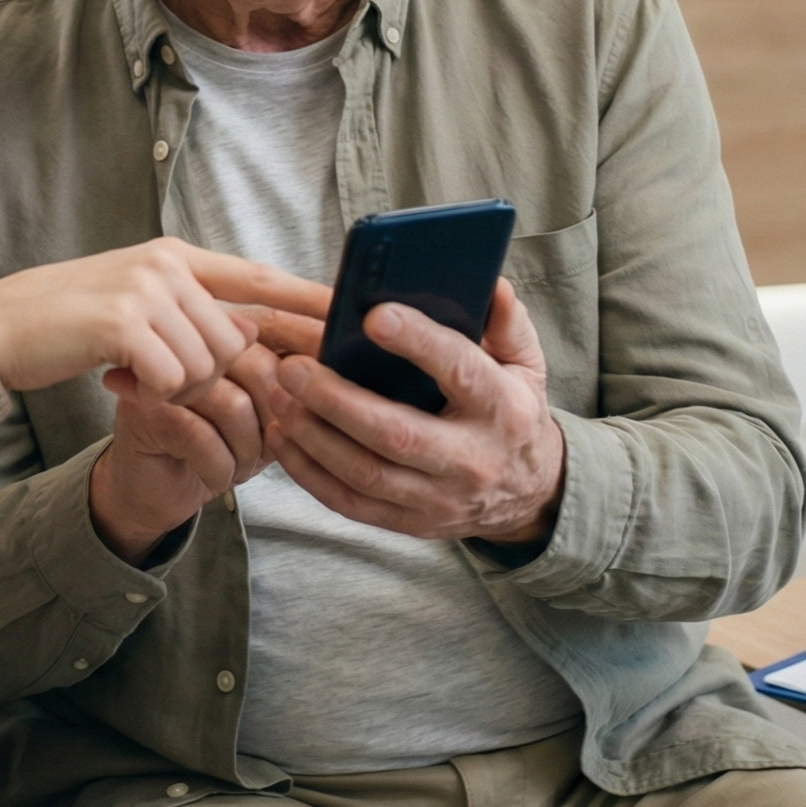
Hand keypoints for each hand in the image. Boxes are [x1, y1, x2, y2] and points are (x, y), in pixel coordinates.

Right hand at [0, 238, 329, 404]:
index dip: (304, 297)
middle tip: (159, 378)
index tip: (346, 312)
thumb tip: (246, 335)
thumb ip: (188, 311)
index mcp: (173, 256)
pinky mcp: (122, 322)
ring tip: (132, 374)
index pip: (255, 278)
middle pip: (232, 340)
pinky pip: (171, 380)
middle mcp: (165, 265)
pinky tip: (116, 380)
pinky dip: (151, 394)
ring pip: (206, 365)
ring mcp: (144, 290)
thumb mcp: (134, 302)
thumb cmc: (66, 324)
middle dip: (209, 375)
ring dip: (177, 387)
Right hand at [90, 305, 327, 563]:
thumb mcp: (263, 416)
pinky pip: (203, 437)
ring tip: (236, 464)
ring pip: (234, 405)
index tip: (342, 359)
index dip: (310, 335)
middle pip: (261, 367)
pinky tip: (211, 474)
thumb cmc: (212, 445)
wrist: (151, 488)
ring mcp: (165, 370)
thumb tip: (334, 377)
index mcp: (223, 329)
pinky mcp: (146, 407)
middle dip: (275, 424)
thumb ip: (291, 389)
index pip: (276, 321)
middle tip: (263, 450)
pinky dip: (218, 468)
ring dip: (246, 453)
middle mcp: (191, 339)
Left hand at [265, 279, 564, 544]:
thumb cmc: (512, 412)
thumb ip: (505, 322)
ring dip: (312, 435)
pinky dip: (308, 472)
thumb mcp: (524, 364)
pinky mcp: (412, 523)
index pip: (459, 370)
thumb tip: (488, 283)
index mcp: (502, 409)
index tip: (372, 315)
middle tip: (292, 365)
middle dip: (336, 400)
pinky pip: (350, 503)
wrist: (531, 494)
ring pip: (365, 473)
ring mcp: (439, 499)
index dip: (417, 342)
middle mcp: (471, 459)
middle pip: (396, 435)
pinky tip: (282, 435)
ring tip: (276, 394)